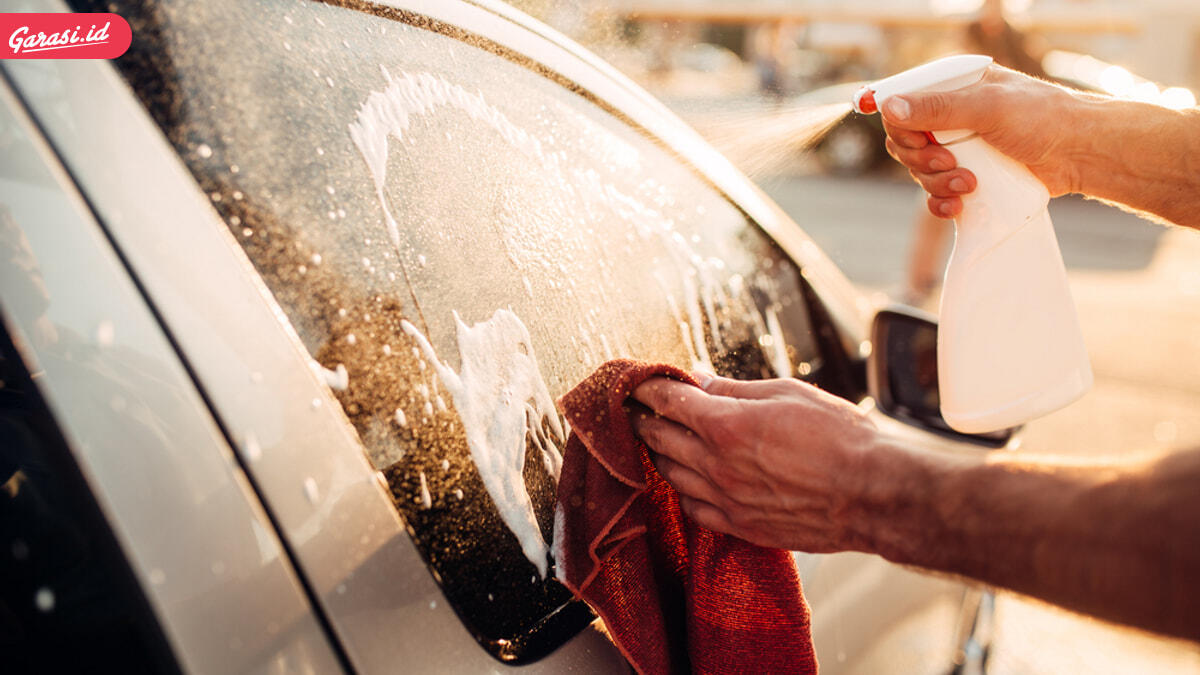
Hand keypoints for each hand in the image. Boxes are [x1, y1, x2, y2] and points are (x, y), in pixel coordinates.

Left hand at [630, 374, 887, 552]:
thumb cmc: (840, 437)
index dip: (646, 388)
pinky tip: (687, 478)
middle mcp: (717, 465)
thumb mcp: (787, 393)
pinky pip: (693, 508)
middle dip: (641, 417)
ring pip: (670, 473)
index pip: (666, 402)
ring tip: (655, 438)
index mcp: (726, 426)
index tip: (637, 381)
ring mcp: (726, 500)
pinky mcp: (740, 526)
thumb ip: (734, 389)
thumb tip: (698, 380)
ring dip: (658, 452)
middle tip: (633, 407)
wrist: (872, 494)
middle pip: (658, 437)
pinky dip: (683, 489)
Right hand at [881, 65, 1084, 217]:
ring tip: (971, 183)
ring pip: (919, 171)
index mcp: (953, 89)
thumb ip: (938, 108)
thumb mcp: (987, 107)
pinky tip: (959, 204)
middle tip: (951, 161)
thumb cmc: (1043, 118)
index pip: (902, 103)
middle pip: (905, 142)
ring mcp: (958, 149)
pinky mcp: (967, 178)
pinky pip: (934, 195)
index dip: (899, 123)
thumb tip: (889, 105)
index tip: (915, 139)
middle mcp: (950, 117)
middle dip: (922, 159)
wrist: (1081, 154)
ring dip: (938, 182)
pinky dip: (941, 202)